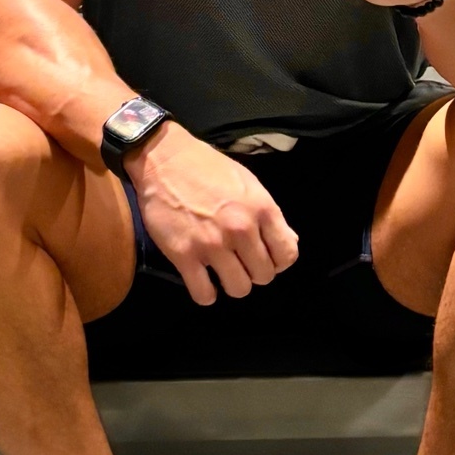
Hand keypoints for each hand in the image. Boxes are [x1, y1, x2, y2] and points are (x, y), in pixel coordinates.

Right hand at [125, 123, 298, 305]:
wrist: (164, 159)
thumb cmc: (209, 169)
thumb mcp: (249, 184)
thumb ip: (270, 216)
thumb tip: (290, 242)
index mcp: (261, 209)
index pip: (287, 255)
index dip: (278, 261)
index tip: (264, 257)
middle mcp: (240, 229)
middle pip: (263, 276)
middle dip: (254, 272)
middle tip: (240, 262)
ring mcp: (212, 244)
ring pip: (238, 289)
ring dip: (232, 284)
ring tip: (222, 271)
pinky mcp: (183, 255)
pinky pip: (203, 294)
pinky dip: (206, 294)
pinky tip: (202, 281)